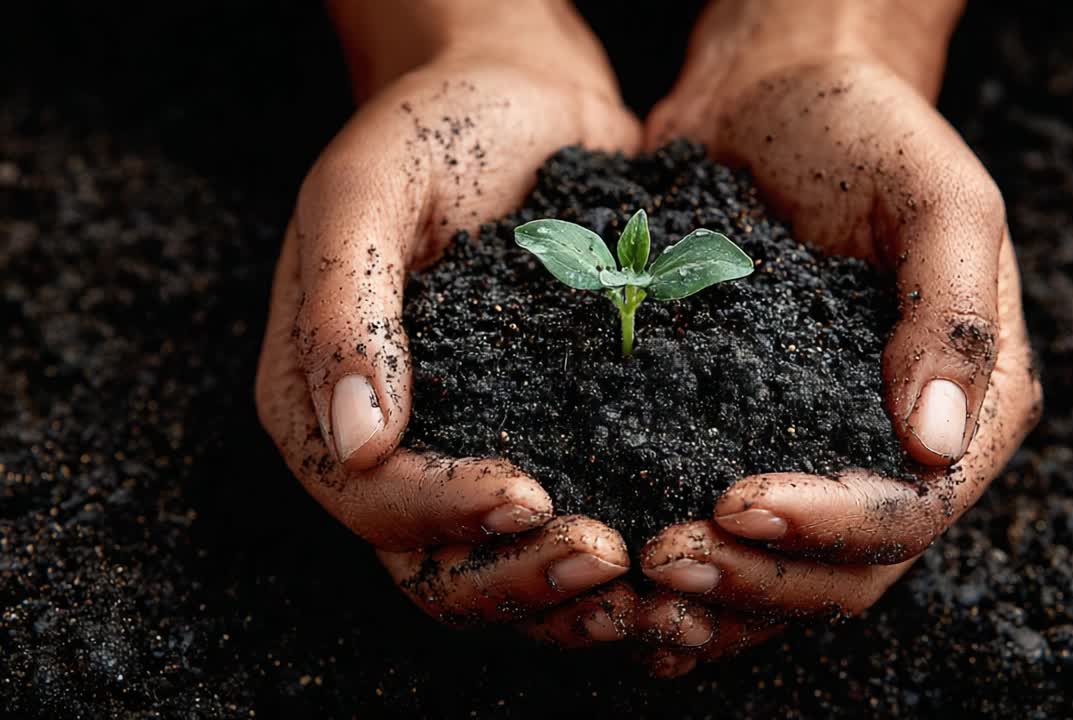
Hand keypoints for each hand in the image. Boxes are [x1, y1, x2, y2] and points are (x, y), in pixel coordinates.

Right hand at [256, 0, 643, 642]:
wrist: (524, 96)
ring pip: (504, 573)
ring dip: (573, 601)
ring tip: (652, 592)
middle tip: (609, 559)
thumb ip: (344, 307)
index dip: (442, 513)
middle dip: (519, 579)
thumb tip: (355, 442)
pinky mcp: (549, 442)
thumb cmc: (436, 125)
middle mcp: (389, 447)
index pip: (368, 498)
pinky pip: (566, 533)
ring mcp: (471, 451)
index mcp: (320, 397)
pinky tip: (675, 569)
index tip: (528, 496)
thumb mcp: (367, 189)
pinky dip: (617, 568)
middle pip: (435, 566)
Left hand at [634, 0, 1042, 673]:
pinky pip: (735, 543)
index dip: (830, 526)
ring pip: (787, 577)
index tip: (737, 503)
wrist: (775, 99)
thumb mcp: (935, 192)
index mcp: (972, 405)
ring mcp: (826, 454)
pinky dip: (695, 580)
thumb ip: (951, 309)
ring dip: (718, 600)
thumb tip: (938, 441)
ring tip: (639, 586)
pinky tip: (633, 590)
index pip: (913, 508)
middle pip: (847, 572)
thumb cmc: (862, 130)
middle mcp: (903, 450)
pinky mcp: (753, 444)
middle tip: (664, 561)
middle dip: (759, 577)